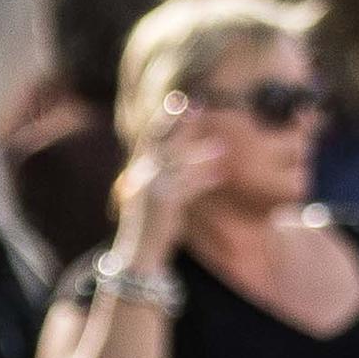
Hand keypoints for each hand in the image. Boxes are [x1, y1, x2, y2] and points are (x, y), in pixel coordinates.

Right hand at [112, 107, 237, 276]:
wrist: (138, 258)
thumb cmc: (151, 230)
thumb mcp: (156, 199)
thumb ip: (167, 178)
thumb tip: (193, 164)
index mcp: (137, 173)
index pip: (149, 138)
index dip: (164, 118)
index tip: (178, 99)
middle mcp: (140, 176)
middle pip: (162, 141)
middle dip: (178, 122)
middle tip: (196, 104)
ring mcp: (150, 188)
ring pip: (178, 162)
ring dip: (201, 154)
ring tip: (221, 146)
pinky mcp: (164, 201)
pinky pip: (188, 184)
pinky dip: (205, 179)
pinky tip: (219, 175)